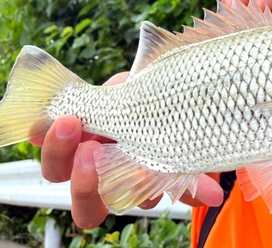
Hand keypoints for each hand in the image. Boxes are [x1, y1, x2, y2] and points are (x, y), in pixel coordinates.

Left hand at [31, 72, 223, 228]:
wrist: (146, 83)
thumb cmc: (168, 115)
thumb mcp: (180, 139)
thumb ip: (193, 171)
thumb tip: (215, 195)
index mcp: (134, 182)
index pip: (125, 203)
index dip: (130, 194)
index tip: (142, 169)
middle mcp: (104, 174)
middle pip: (85, 204)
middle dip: (86, 185)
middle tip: (93, 154)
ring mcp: (79, 152)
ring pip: (58, 172)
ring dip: (60, 152)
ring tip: (71, 123)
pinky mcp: (62, 128)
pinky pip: (41, 135)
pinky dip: (45, 129)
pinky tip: (59, 114)